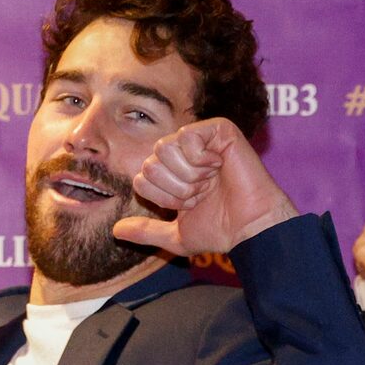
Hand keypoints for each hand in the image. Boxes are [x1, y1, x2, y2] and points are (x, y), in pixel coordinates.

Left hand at [112, 118, 297, 257]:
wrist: (249, 227)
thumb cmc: (220, 230)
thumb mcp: (176, 234)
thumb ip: (146, 231)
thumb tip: (115, 231)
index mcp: (174, 173)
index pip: (142, 178)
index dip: (163, 198)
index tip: (190, 204)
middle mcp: (185, 154)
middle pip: (150, 163)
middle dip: (175, 187)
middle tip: (202, 192)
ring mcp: (202, 139)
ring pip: (164, 148)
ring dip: (187, 175)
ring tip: (211, 180)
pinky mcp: (219, 129)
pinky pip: (187, 136)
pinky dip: (200, 159)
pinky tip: (219, 166)